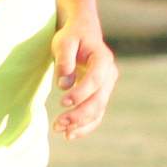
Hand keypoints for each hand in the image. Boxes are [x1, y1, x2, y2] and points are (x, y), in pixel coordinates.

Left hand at [51, 19, 117, 140]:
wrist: (83, 32)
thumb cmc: (72, 35)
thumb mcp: (64, 41)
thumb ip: (64, 60)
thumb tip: (64, 84)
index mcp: (103, 58)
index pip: (95, 79)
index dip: (81, 93)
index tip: (62, 101)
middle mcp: (109, 74)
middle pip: (98, 100)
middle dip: (79, 114)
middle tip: (57, 124)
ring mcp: (107, 87)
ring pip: (98, 110)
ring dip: (80, 123)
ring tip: (59, 129)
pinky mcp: (100, 95)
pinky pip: (96, 114)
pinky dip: (85, 126)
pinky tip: (69, 135)